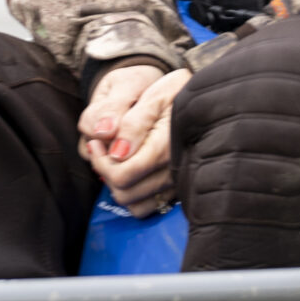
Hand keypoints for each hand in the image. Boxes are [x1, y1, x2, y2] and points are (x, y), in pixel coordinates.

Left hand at [78, 64, 190, 214]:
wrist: (204, 99)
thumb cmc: (175, 94)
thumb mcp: (154, 97)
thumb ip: (134, 124)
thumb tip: (117, 153)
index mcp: (165, 148)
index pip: (122, 175)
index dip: (100, 161)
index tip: (96, 143)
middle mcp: (172, 171)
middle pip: (124, 193)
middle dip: (106, 172)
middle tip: (101, 148)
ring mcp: (175, 183)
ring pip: (134, 204)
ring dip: (118, 185)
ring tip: (114, 160)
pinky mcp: (176, 188)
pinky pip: (148, 206)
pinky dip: (133, 194)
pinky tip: (129, 170)